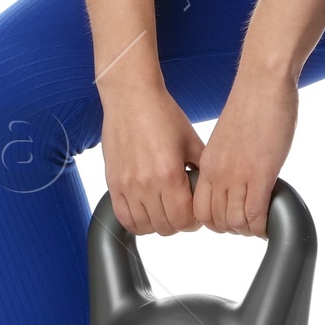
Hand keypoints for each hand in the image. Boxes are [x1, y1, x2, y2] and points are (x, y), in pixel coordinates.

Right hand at [101, 86, 206, 236]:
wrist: (131, 97)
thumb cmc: (162, 114)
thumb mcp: (192, 140)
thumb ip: (202, 168)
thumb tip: (211, 190)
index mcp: (169, 173)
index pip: (184, 220)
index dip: (194, 222)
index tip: (195, 215)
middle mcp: (146, 183)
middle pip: (166, 227)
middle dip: (178, 223)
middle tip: (181, 211)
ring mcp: (127, 185)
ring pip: (144, 226)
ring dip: (158, 224)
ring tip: (164, 211)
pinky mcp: (113, 183)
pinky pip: (124, 217)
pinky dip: (136, 222)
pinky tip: (145, 212)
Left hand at [193, 69, 297, 237]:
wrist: (263, 83)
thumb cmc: (251, 104)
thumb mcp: (226, 138)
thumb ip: (225, 160)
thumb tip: (233, 177)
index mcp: (208, 163)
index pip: (198, 208)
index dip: (212, 220)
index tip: (228, 217)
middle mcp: (218, 172)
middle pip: (214, 220)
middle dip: (231, 227)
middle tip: (247, 223)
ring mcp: (239, 175)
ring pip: (234, 222)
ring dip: (247, 228)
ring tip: (259, 223)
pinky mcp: (261, 174)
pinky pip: (255, 214)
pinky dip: (262, 225)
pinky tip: (269, 222)